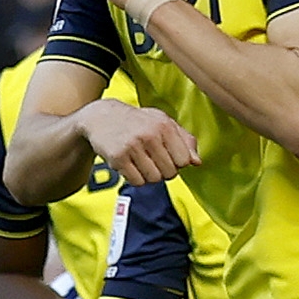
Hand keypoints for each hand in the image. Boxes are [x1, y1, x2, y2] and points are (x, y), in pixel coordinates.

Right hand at [74, 99, 199, 184]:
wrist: (101, 117)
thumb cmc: (136, 121)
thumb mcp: (163, 122)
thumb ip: (184, 140)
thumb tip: (197, 162)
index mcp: (164, 126)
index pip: (184, 161)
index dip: (177, 163)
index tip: (168, 157)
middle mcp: (149, 135)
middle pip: (170, 173)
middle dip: (163, 171)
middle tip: (153, 161)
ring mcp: (132, 147)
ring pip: (154, 179)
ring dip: (149, 176)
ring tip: (142, 163)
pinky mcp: (117, 158)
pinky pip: (137, 181)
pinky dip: (135, 178)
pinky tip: (131, 166)